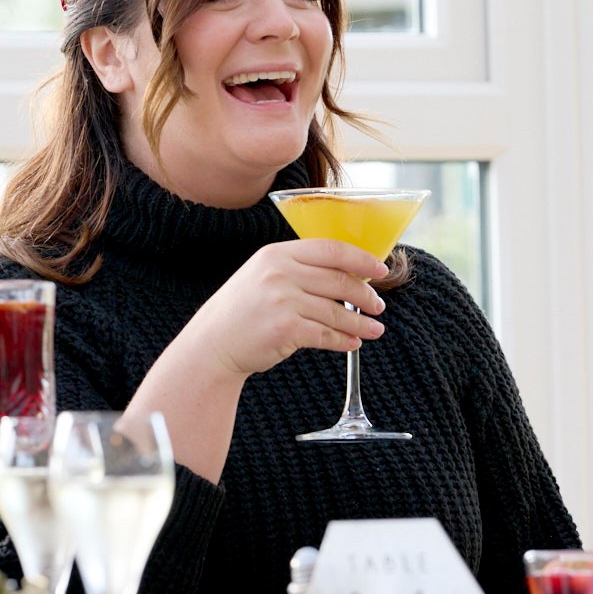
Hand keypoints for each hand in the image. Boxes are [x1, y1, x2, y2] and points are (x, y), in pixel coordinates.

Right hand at [180, 239, 388, 379]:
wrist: (212, 344)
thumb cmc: (242, 311)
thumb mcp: (264, 276)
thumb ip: (299, 270)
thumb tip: (349, 275)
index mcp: (277, 254)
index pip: (331, 249)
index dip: (361, 259)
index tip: (379, 269)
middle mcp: (280, 273)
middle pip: (339, 280)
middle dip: (365, 295)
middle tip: (378, 305)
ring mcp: (282, 301)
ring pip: (336, 311)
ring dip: (360, 323)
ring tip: (374, 330)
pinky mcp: (285, 330)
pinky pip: (325, 335)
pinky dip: (343, 341)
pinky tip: (352, 344)